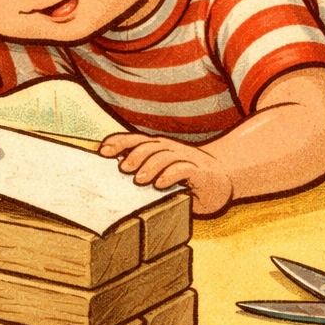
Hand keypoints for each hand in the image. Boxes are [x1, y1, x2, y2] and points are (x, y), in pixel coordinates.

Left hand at [99, 133, 234, 214]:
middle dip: (134, 155)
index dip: (119, 143)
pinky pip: (184, 169)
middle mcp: (170, 149)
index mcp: (157, 148)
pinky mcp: (200, 171)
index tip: (103, 151)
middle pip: (149, 146)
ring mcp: (185, 158)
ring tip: (140, 179)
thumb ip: (142, 171)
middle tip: (123, 169)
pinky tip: (161, 183)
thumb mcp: (161, 172)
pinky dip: (171, 175)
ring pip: (165, 156)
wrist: (222, 180)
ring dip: (151, 166)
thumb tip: (113, 177)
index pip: (135, 140)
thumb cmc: (185, 178)